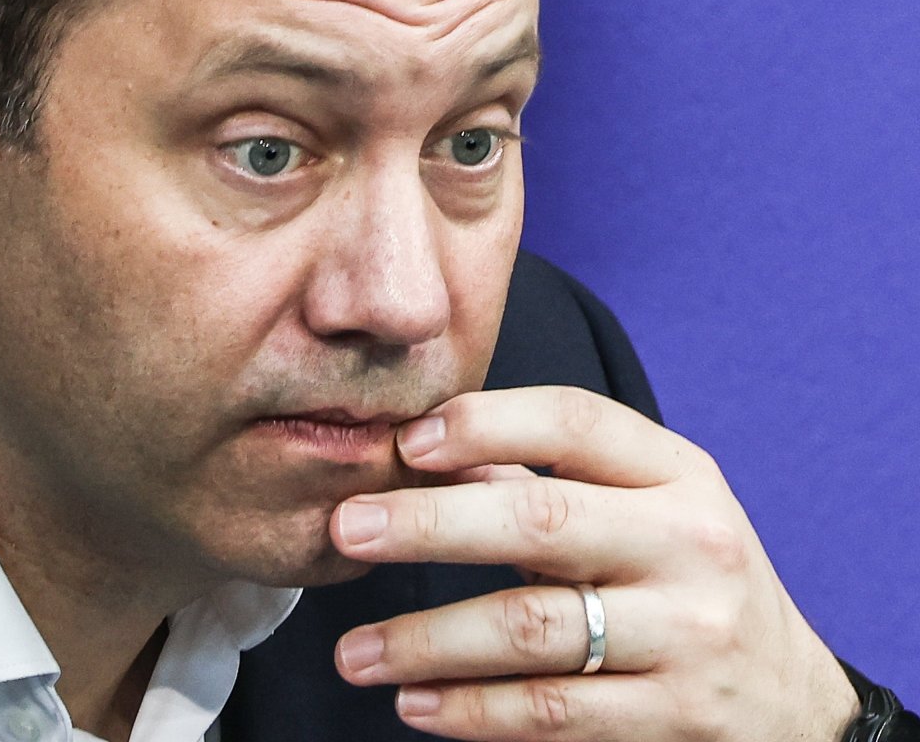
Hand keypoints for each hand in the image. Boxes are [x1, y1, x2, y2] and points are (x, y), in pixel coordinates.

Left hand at [329, 386, 858, 741]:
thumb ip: (544, 478)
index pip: (575, 422)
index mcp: (678, 473)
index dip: (484, 423)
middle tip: (347, 531)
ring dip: (426, 641)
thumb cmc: (684, 578)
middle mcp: (691, 542)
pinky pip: (552, 711)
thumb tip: (424, 451)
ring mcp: (688, 632)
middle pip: (540, 520)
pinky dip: (472, 710)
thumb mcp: (643, 509)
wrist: (788, 697)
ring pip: (532, 628)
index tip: (405, 442)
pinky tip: (416, 704)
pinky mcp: (675, 715)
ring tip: (355, 652)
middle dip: (430, 524)